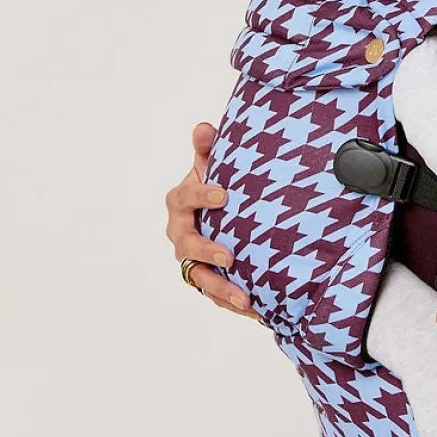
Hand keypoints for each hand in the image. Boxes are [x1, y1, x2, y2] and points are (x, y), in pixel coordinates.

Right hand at [164, 122, 261, 319]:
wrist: (218, 212)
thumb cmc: (216, 185)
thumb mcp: (211, 165)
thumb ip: (207, 148)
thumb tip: (204, 127)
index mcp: (180, 202)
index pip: (184, 197)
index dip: (200, 195)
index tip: (223, 194)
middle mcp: (181, 232)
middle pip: (186, 244)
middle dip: (205, 251)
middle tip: (229, 256)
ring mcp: (191, 258)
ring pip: (198, 277)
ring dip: (220, 288)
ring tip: (244, 297)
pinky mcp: (205, 278)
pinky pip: (215, 293)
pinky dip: (232, 302)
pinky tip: (256, 309)